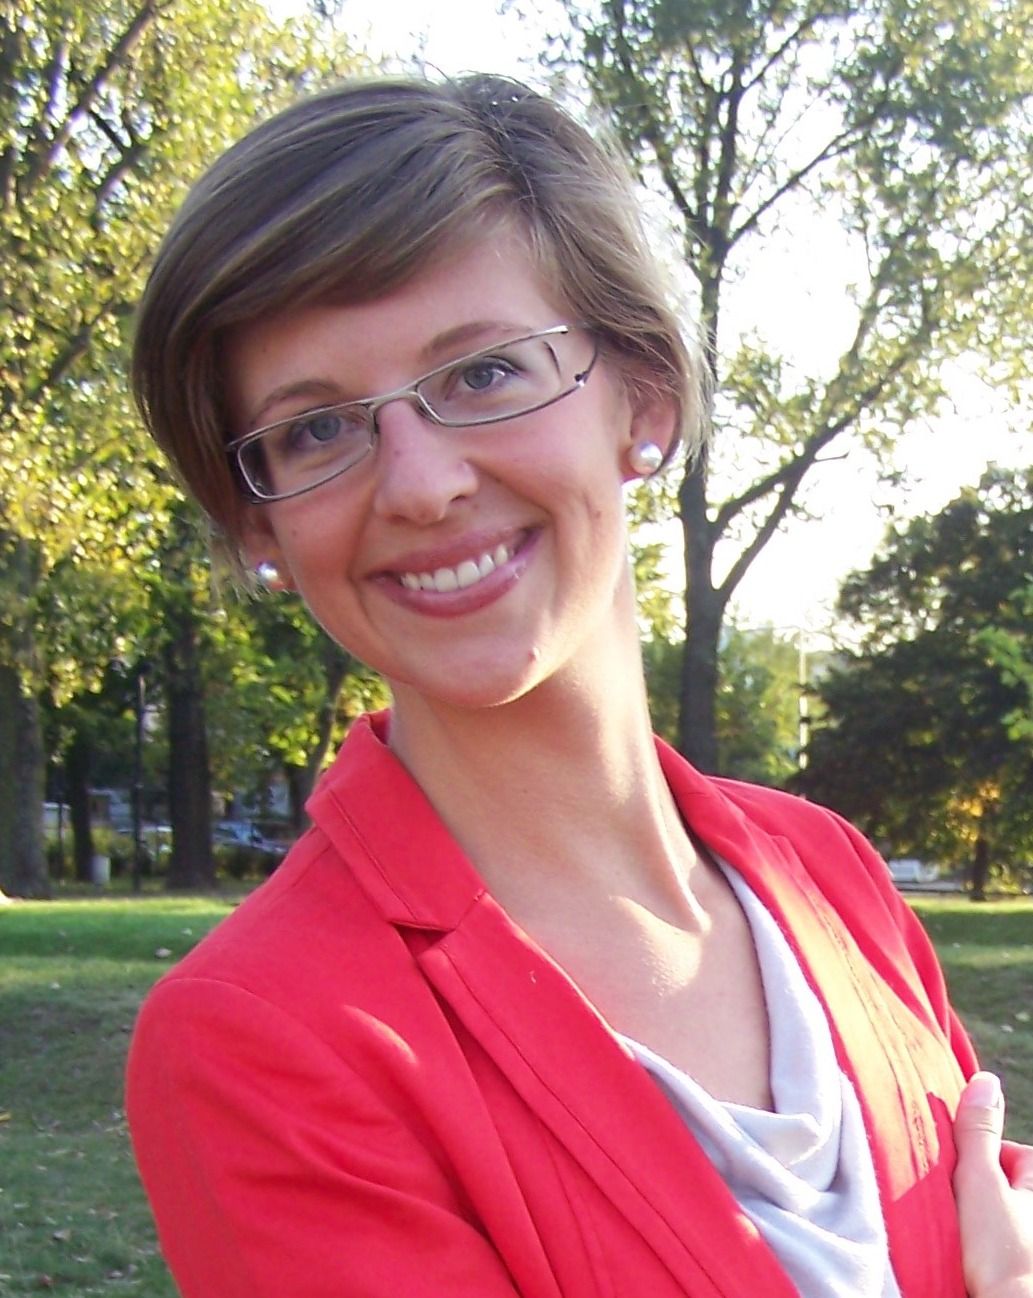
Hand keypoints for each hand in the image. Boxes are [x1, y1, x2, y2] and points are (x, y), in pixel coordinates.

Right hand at [954, 1071, 1032, 1297]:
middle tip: (964, 1212)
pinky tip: (975, 1260)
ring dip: (987, 1226)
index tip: (965, 1181)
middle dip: (986, 1195)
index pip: (1014, 1155)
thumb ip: (978, 1132)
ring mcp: (1031, 1240)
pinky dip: (991, 1252)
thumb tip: (986, 1080)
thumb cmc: (1000, 1252)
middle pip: (1010, 1189)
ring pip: (1006, 1221)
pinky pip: (1005, 1249)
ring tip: (968, 1241)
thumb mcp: (980, 1181)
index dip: (984, 1161)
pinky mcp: (1023, 1267)